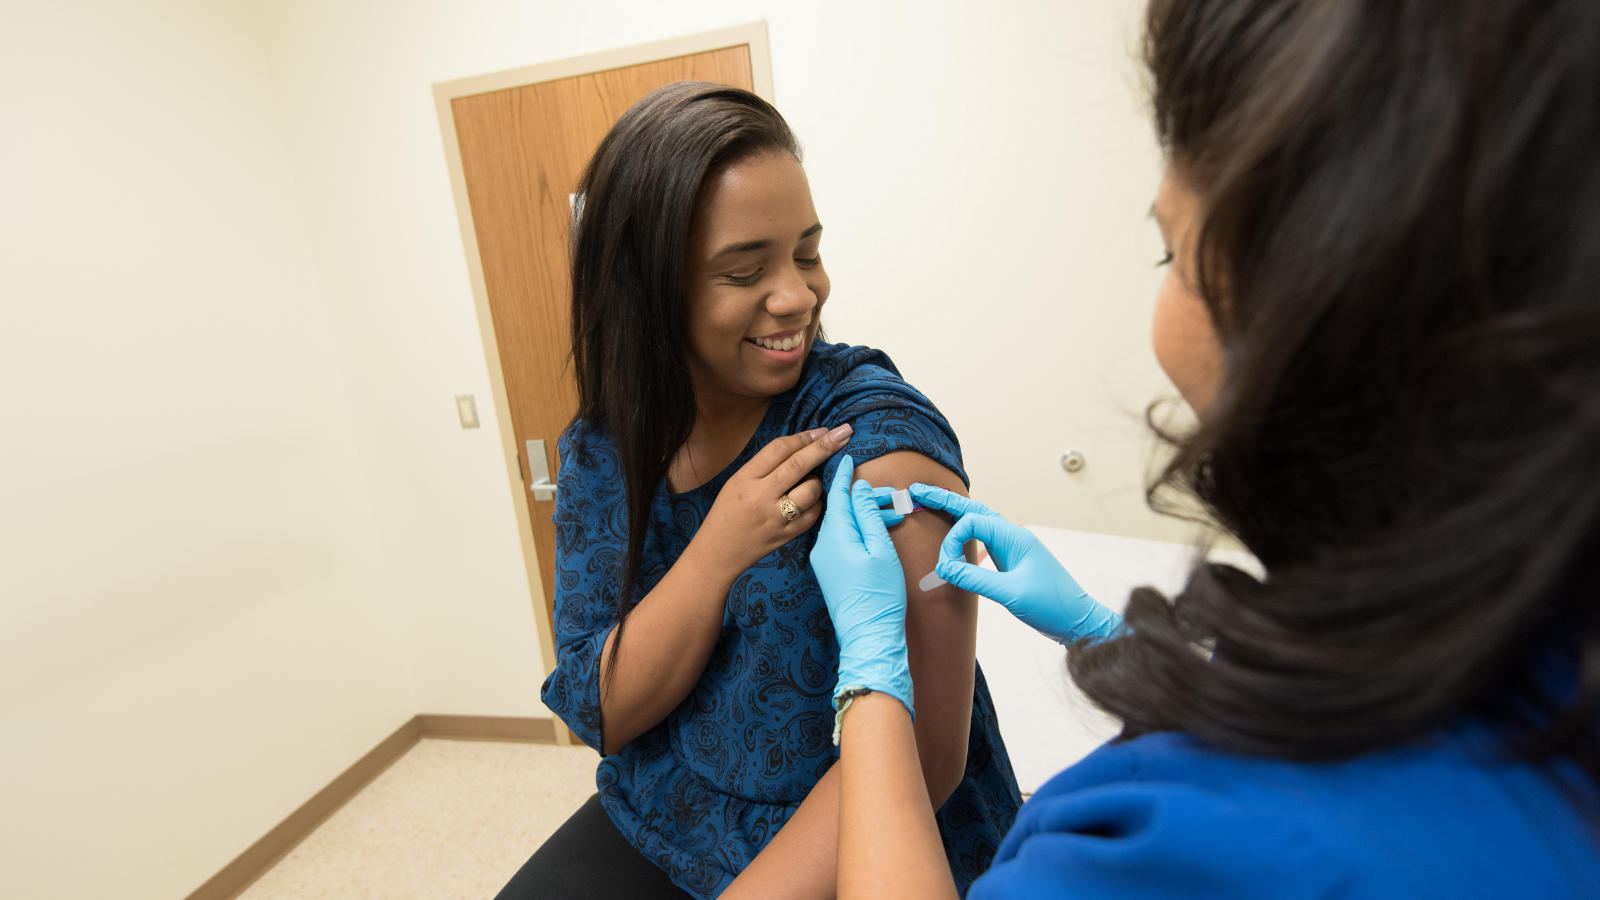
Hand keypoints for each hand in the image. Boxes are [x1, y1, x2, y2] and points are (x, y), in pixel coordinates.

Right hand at [693, 424, 853, 575]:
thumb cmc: (727, 512)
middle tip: (844, 432)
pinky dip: (817, 503)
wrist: (718, 552)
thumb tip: (803, 446)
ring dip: (818, 481)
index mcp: (745, 479)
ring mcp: (775, 518)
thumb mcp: (737, 482)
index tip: (822, 430)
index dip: (804, 437)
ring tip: (810, 481)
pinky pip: (813, 514)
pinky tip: (811, 501)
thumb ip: (765, 466)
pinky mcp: (786, 536)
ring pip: (810, 491)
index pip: (779, 449)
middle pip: (798, 465)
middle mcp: (760, 497)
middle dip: (825, 446)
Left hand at [810, 455, 913, 716]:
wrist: (868, 636)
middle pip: (838, 508)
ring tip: (889, 511)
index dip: (843, 473)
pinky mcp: (829, 571)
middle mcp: (822, 544)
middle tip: (883, 489)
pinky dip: (856, 529)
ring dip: (861, 513)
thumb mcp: (879, 549)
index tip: (846, 453)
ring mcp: (823, 559)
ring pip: (841, 523)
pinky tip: (873, 529)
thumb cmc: (879, 595)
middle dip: (858, 494)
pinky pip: (840, 539)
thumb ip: (867, 515)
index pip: (836, 494)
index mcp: (834, 535)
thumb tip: (857, 489)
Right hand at [909, 485, 1121, 643]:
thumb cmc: (1051, 606)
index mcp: (1015, 538)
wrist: (1078, 620)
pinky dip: (966, 533)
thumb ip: (975, 579)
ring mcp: (1013, 548)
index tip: (945, 567)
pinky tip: (955, 534)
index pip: (972, 523)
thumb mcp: (1010, 594)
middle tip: (918, 491)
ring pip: (979, 522)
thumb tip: (944, 568)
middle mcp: (1013, 537)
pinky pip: (985, 540)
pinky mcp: (1012, 561)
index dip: (952, 541)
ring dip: (955, 514)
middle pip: (974, 511)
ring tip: (931, 503)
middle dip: (945, 501)